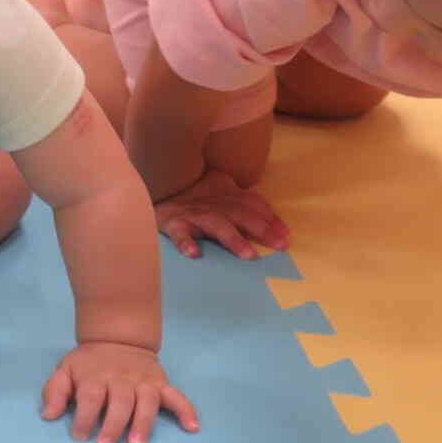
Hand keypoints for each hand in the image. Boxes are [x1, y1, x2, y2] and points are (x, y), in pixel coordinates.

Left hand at [41, 341, 196, 442]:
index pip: (91, 397)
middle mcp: (122, 379)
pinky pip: (177, 396)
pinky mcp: (161, 384)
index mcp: (96, 376)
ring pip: (146, 401)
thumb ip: (55, 392)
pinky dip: (186, 410)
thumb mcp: (65, 370)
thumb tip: (48, 415)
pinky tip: (191, 427)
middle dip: (113, 424)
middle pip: (119, 402)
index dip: (85, 417)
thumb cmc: (88, 363)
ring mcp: (144, 381)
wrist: (117, 338)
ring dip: (143, 423)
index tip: (79, 436)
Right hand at [154, 168, 289, 259]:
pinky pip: (179, 233)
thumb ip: (248, 204)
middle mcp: (212, 203)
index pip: (253, 204)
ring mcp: (193, 213)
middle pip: (240, 213)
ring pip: (216, 223)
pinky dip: (185, 242)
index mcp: (225, 194)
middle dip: (261, 229)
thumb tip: (282, 227)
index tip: (286, 236)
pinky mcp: (173, 223)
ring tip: (248, 255)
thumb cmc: (194, 196)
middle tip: (280, 246)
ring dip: (233, 238)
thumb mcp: (222, 192)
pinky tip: (193, 253)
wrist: (154, 187)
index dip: (271, 218)